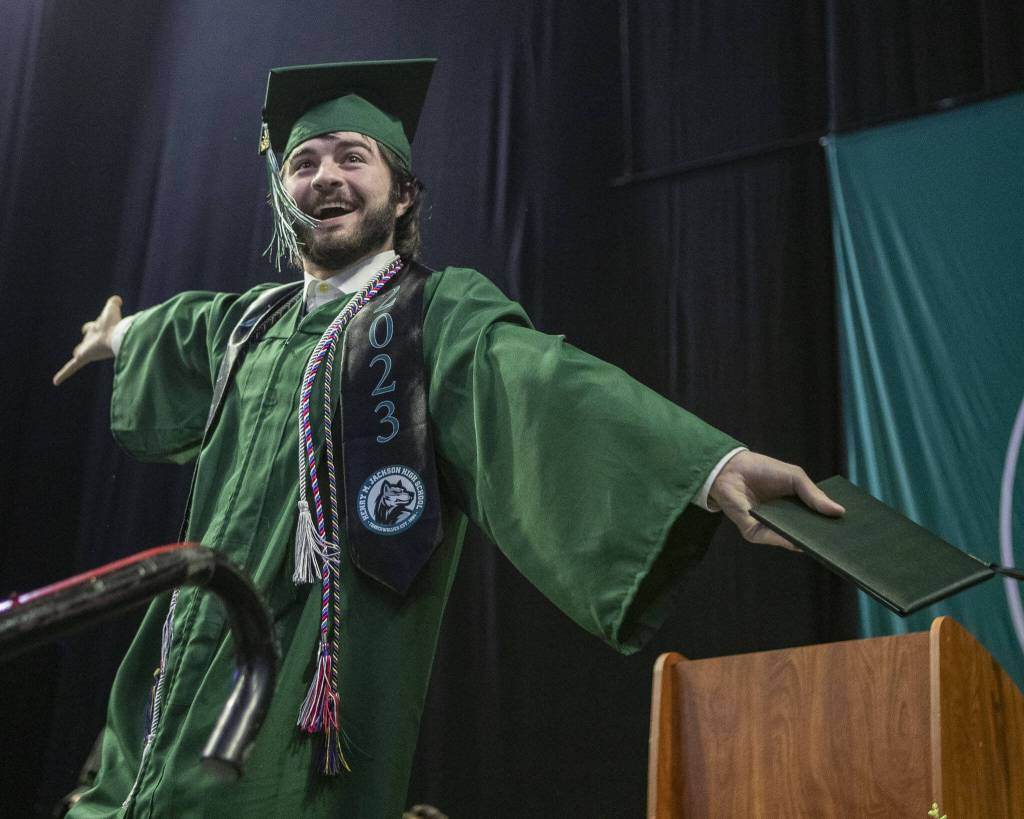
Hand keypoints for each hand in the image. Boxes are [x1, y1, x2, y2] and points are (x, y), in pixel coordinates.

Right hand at [53, 296, 123, 384]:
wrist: (117, 336)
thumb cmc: (114, 323)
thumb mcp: (111, 309)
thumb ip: (114, 303)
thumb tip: (117, 299)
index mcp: (98, 330)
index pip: (91, 328)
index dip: (91, 326)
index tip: (88, 327)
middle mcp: (93, 341)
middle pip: (86, 343)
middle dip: (84, 344)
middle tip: (79, 350)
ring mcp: (88, 350)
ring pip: (80, 353)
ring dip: (79, 356)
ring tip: (76, 360)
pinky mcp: (84, 358)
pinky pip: (72, 368)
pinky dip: (64, 374)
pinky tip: (56, 382)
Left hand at [708, 451, 844, 550]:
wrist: (733, 469)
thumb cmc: (764, 470)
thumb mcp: (796, 478)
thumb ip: (815, 495)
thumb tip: (839, 512)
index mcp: (796, 508)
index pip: (817, 520)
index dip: (833, 525)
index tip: (854, 530)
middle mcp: (785, 521)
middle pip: (808, 534)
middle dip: (826, 538)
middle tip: (848, 541)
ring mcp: (771, 529)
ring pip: (794, 540)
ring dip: (810, 542)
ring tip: (830, 543)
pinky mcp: (756, 533)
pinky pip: (776, 540)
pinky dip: (789, 541)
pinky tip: (803, 540)